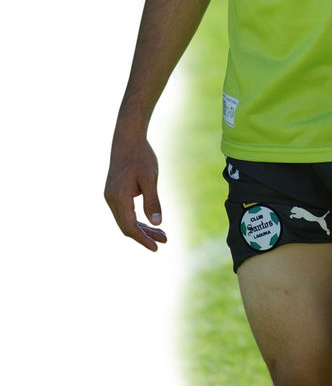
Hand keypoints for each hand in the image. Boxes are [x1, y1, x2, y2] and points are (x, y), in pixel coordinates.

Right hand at [104, 134, 166, 251]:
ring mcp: (111, 196)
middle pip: (127, 226)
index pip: (129, 227)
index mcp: (118, 198)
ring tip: (162, 234)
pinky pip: (125, 212)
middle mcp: (111, 199)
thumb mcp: (150, 178)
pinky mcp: (114, 192)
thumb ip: (152, 201)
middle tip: (165, 240)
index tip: (157, 247)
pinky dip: (137, 219)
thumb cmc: (140, 156)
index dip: (143, 239)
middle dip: (145, 235)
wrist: (127, 138)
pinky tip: (150, 221)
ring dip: (142, 228)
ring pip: (125, 220)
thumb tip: (157, 223)